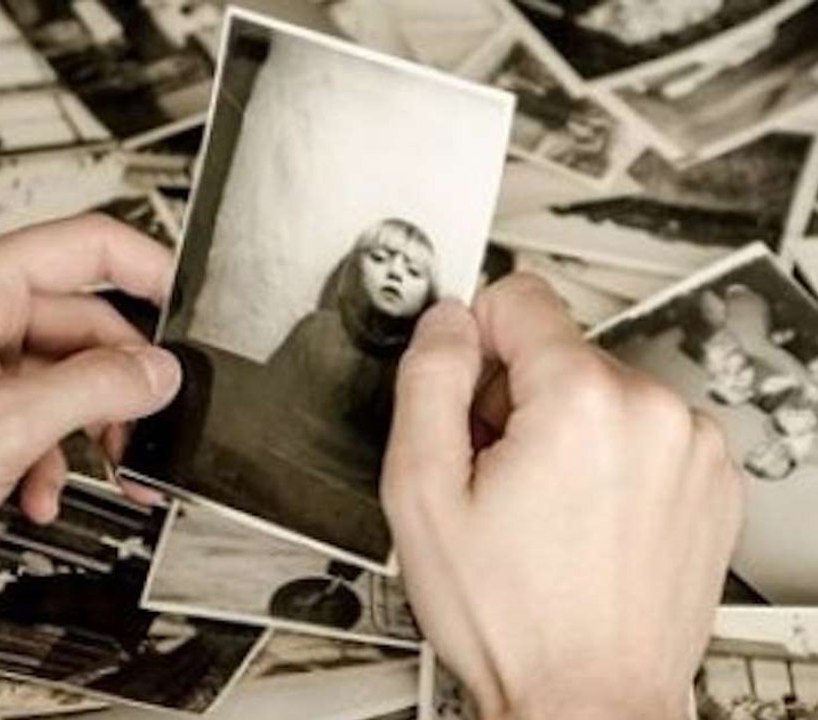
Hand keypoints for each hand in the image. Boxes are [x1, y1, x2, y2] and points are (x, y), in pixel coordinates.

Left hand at [0, 215, 181, 589]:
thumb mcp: (3, 430)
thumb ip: (94, 391)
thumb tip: (156, 371)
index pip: (88, 245)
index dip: (150, 270)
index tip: (191, 305)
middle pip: (80, 322)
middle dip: (114, 385)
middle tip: (139, 433)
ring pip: (56, 374)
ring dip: (76, 430)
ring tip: (84, 476)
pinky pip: (24, 408)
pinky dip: (40, 451)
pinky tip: (34, 494)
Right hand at [382, 275, 744, 719]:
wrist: (589, 699)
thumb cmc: (513, 619)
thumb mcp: (421, 493)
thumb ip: (425, 383)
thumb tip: (445, 326)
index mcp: (582, 402)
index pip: (519, 296)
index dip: (473, 342)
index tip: (463, 386)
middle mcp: (653, 412)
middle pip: (558, 351)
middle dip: (516, 399)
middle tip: (495, 477)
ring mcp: (692, 448)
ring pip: (601, 392)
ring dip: (564, 432)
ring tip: (542, 508)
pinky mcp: (712, 481)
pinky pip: (642, 432)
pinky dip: (609, 462)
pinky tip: (582, 521)